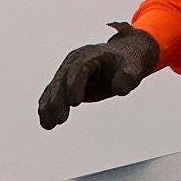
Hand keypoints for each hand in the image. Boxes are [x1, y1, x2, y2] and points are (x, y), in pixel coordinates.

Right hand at [37, 25, 159, 131]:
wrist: (122, 57)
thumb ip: (128, 77)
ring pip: (54, 88)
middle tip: (60, 120)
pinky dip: (47, 107)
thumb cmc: (128, 63)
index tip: (75, 103)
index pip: (80, 68)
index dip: (75, 84)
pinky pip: (52, 93)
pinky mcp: (64, 81)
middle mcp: (75, 60)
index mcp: (92, 54)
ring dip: (49, 106)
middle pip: (62, 79)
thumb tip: (120, 89)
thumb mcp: (134, 68)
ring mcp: (67, 70)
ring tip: (48, 125)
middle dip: (59, 99)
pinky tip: (46, 123)